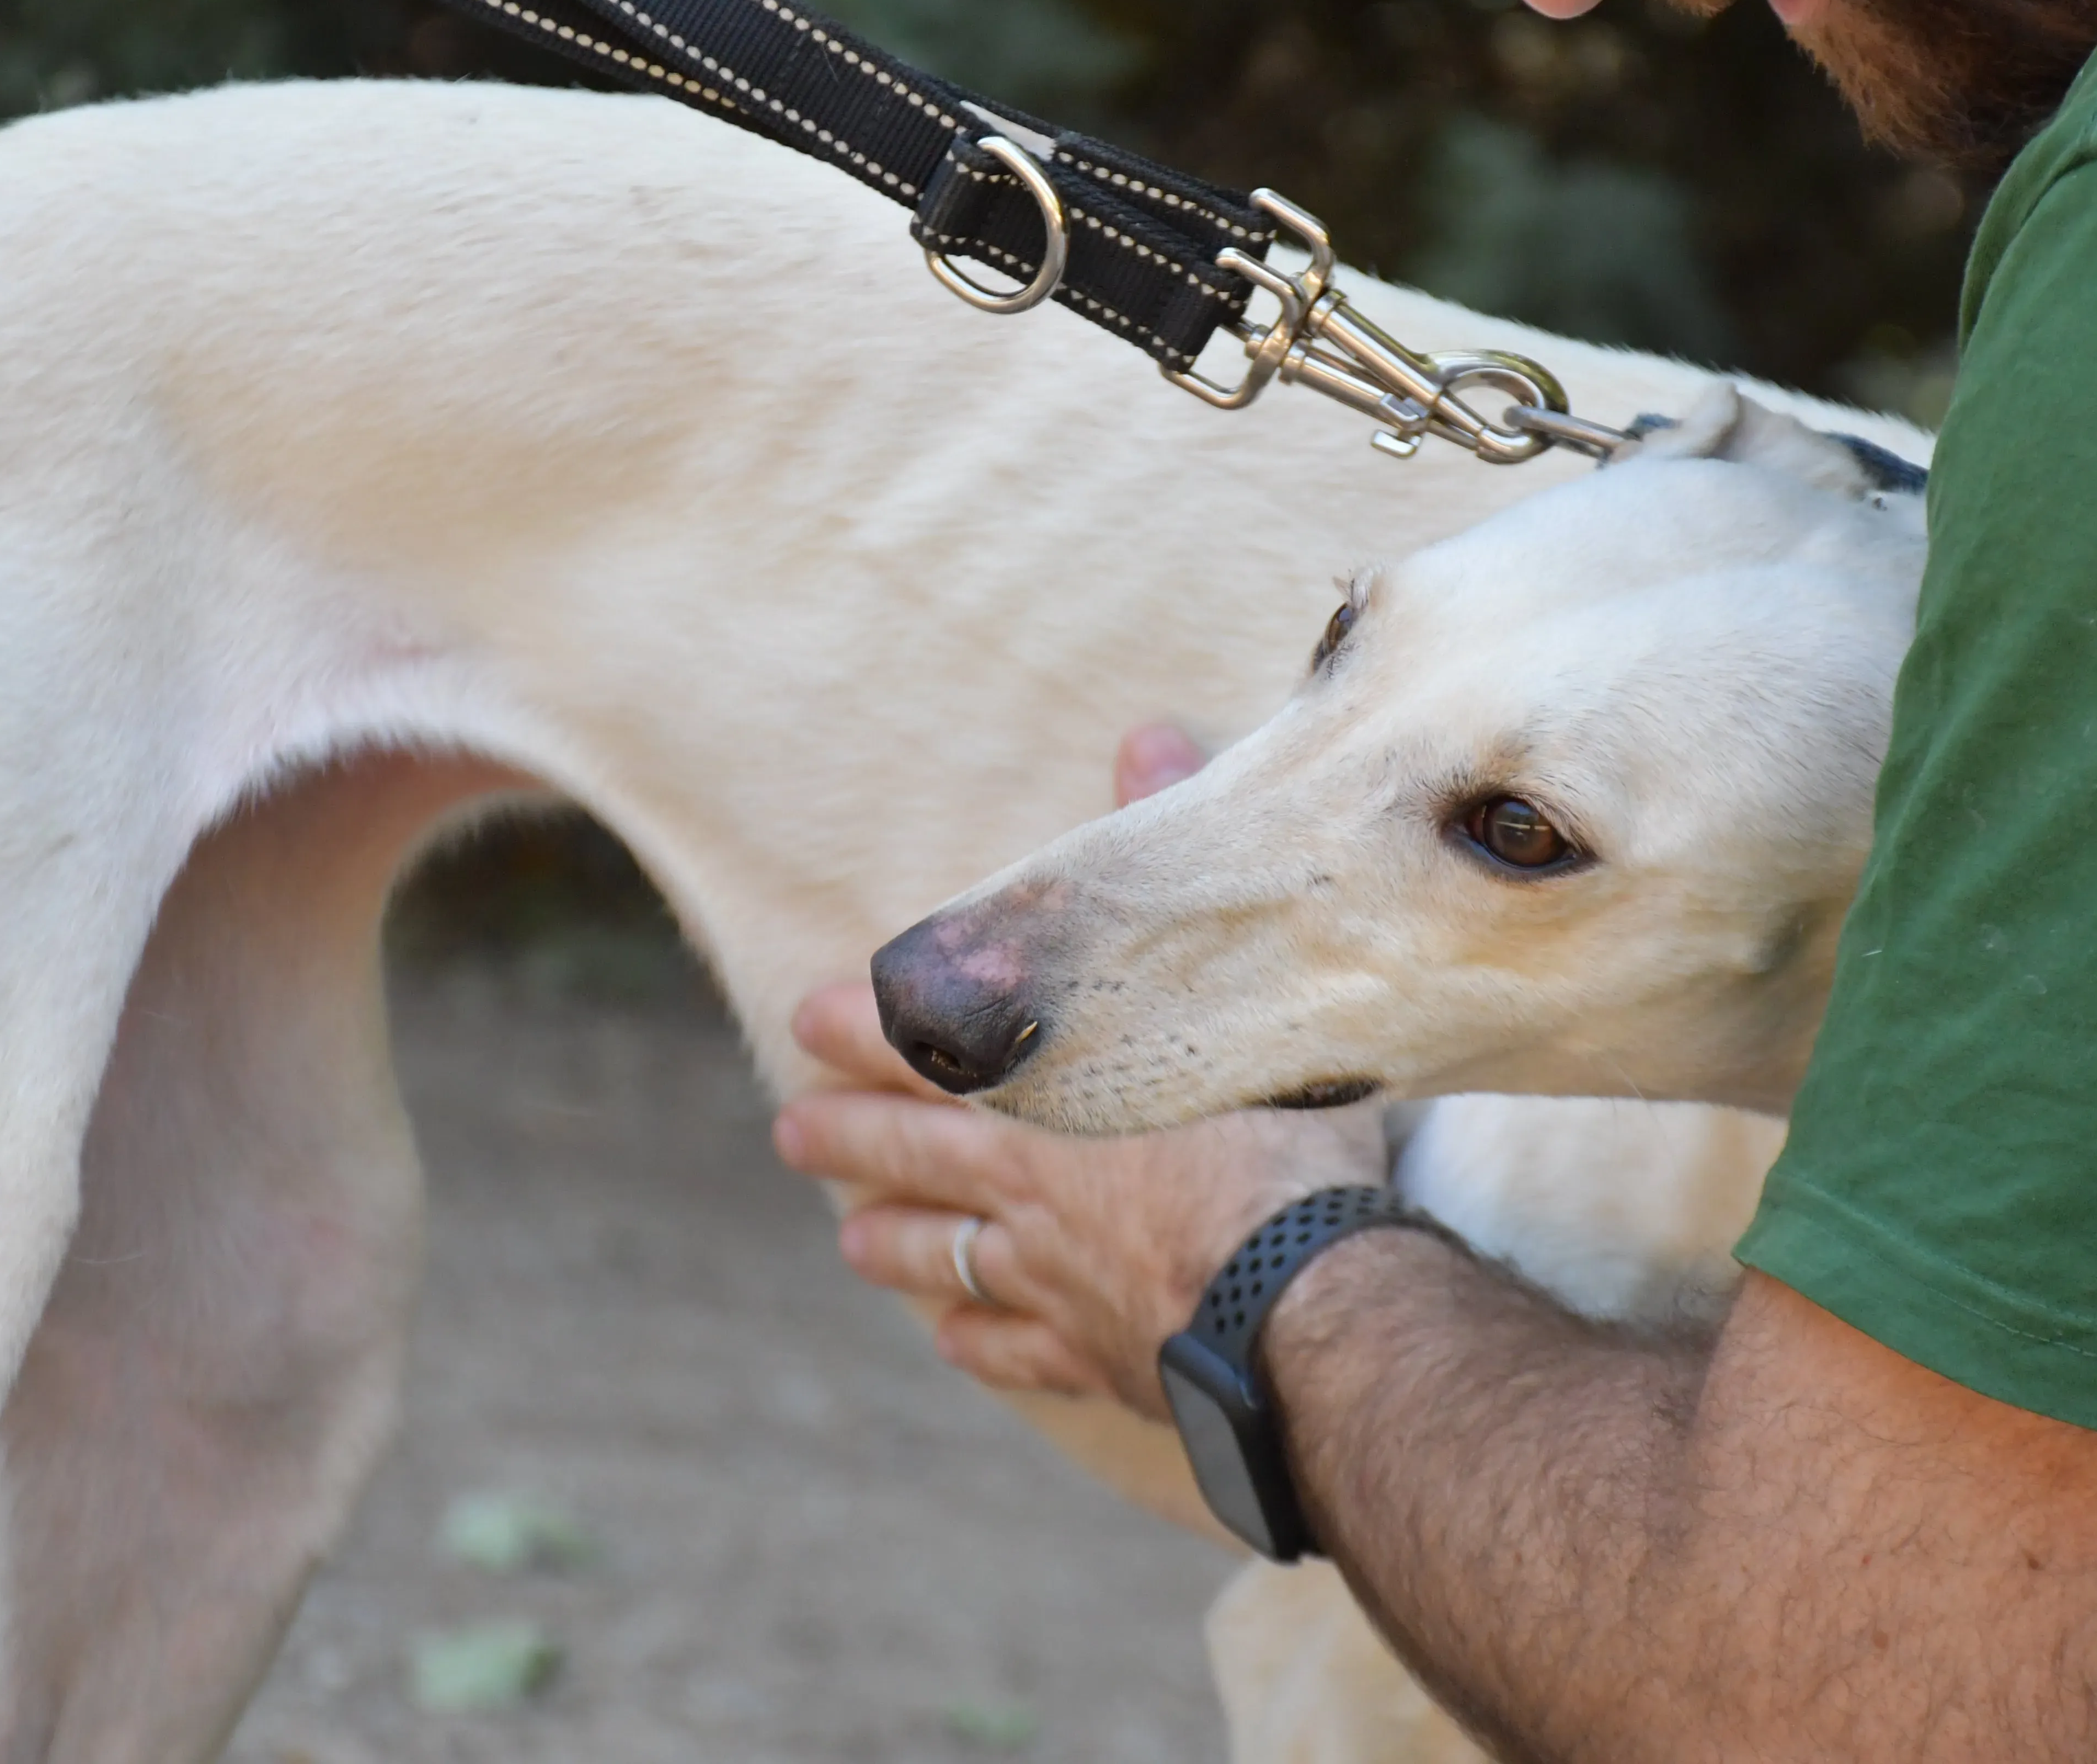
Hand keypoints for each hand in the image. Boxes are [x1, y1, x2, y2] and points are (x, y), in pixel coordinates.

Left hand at [773, 721, 1388, 1416]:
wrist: (1305, 1300)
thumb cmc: (1271, 1135)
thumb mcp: (1221, 973)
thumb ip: (1166, 854)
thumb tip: (1147, 738)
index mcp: (1044, 1092)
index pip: (924, 1044)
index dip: (863, 1025)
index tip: (808, 1015)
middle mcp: (1028, 1186)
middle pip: (911, 1153)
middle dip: (845, 1136)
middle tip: (791, 1131)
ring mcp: (1056, 1281)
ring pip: (947, 1258)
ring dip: (895, 1244)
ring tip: (850, 1240)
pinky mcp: (1097, 1356)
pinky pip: (1018, 1351)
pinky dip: (980, 1339)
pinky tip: (954, 1337)